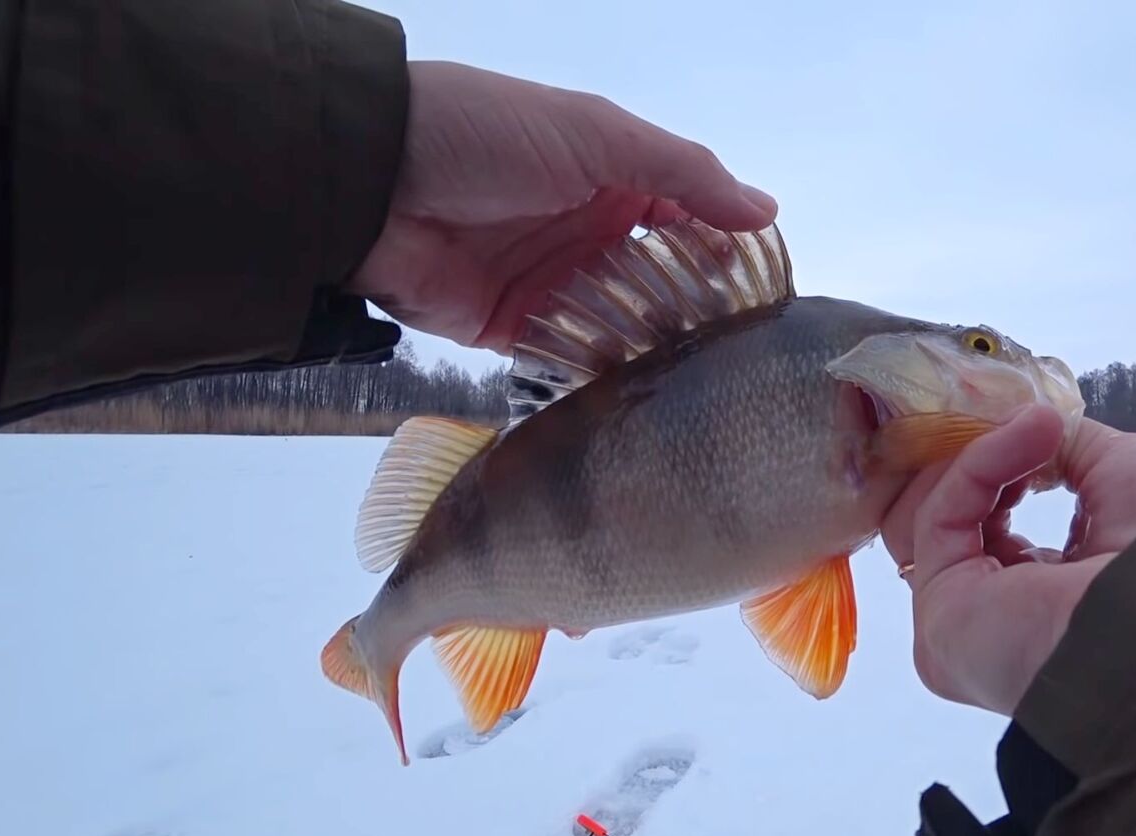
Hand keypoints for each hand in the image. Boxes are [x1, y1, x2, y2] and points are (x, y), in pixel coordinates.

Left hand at [349, 61, 777, 353]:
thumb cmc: (487, 136)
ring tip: (701, 387)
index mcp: (612, 178)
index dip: (727, 253)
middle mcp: (588, 232)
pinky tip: (641, 400)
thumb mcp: (596, 135)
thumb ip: (684, 173)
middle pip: (660, 283)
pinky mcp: (513, 330)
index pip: (688, 220)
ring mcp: (552, 284)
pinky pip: (569, 359)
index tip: (766, 295)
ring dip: (654, 350)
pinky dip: (600, 374)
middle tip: (739, 356)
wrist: (369, 180)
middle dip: (696, 316)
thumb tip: (766, 211)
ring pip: (622, 327)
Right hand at [880, 406, 1135, 715]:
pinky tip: (1032, 435)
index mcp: (1051, 596)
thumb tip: (1023, 427)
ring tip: (1035, 426)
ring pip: (929, 519)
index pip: (991, 525)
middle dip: (967, 457)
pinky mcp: (942, 615)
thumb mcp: (1123, 470)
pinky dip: (978, 463)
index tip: (1020, 417)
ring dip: (974, 456)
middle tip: (1005, 412)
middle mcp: (1004, 617)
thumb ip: (1063, 449)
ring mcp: (967, 623)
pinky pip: (939, 519)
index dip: (995, 463)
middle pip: (947, 523)